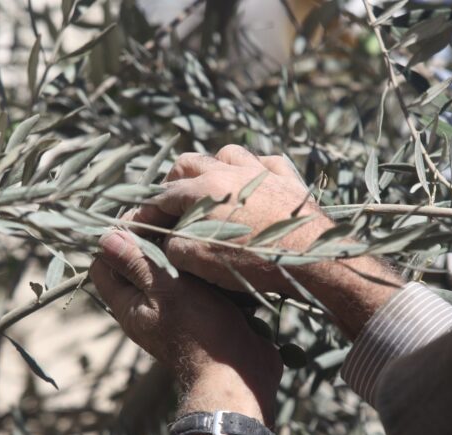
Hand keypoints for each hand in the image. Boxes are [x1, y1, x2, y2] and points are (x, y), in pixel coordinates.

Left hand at [89, 228, 281, 427]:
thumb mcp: (165, 289)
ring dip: (181, 254)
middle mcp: (147, 309)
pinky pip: (195, 284)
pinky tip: (213, 254)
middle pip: (136, 265)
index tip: (139, 219)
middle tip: (172, 221)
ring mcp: (176, 312)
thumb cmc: (200, 332)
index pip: (104, 265)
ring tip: (195, 233)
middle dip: (151, 242)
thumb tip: (104, 236)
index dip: (114, 239)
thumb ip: (136, 262)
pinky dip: (201, 269)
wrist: (240, 374)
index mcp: (128, 306)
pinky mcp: (202, 312)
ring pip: (169, 271)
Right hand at [133, 145, 403, 338]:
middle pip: (189, 163)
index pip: (162, 197)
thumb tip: (166, 240)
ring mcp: (261, 170)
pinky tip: (254, 182)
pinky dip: (254, 169)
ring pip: (227, 153)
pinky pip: (267, 161)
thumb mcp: (201, 262)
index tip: (138, 228)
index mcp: (203, 189)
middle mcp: (229, 170)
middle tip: (171, 205)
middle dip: (174, 182)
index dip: (146, 214)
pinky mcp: (289, 178)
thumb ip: (175, 246)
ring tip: (211, 188)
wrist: (313, 259)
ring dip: (213, 167)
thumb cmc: (253, 263)